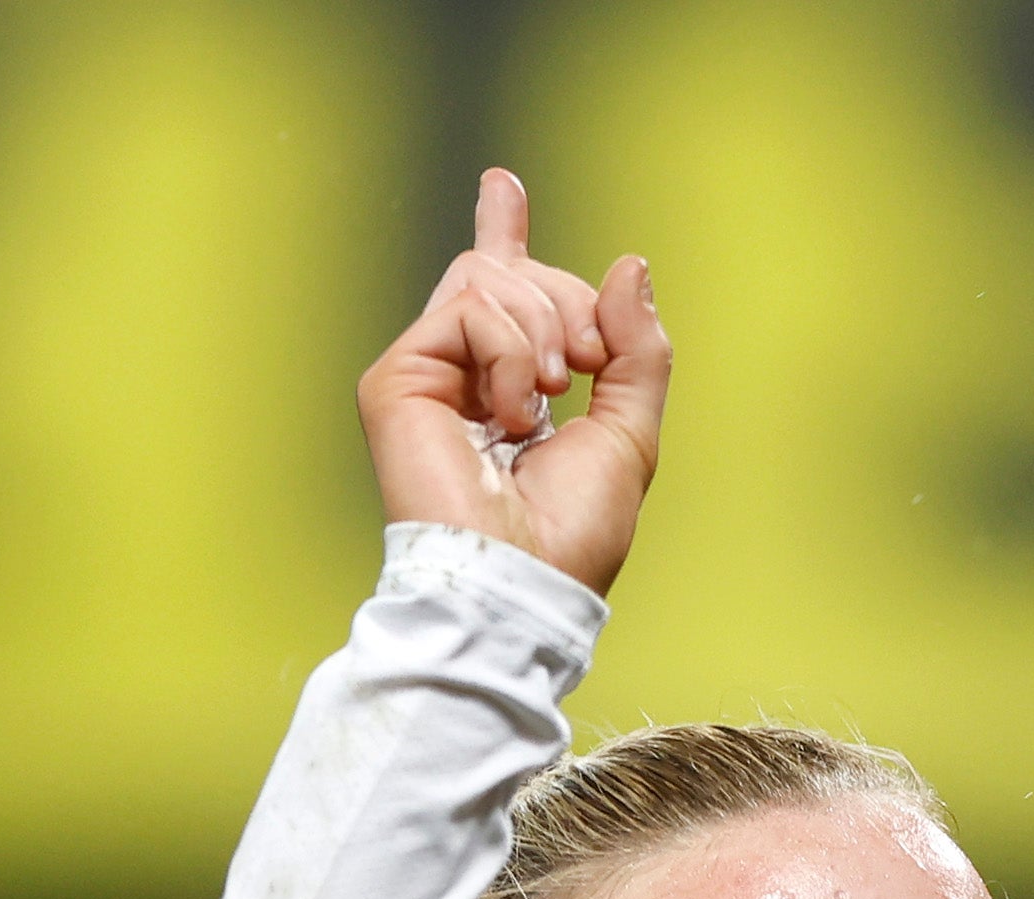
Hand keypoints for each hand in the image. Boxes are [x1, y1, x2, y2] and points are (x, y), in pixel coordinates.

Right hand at [359, 167, 670, 599]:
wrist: (523, 580)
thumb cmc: (571, 533)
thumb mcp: (631, 430)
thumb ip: (635, 350)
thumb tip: (630, 267)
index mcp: (510, 391)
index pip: (502, 294)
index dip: (503, 234)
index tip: (503, 183)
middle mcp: (463, 378)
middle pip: (511, 273)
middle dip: (567, 301)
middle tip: (585, 361)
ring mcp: (427, 375)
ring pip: (489, 278)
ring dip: (541, 329)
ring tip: (546, 401)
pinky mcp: (398, 379)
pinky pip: (468, 307)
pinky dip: (508, 350)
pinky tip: (513, 412)